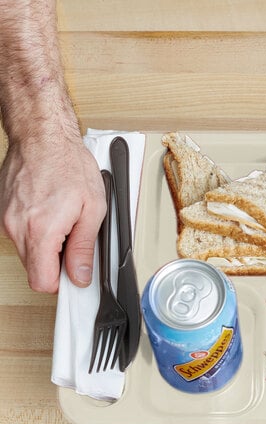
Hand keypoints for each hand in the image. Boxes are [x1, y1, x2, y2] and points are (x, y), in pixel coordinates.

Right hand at [0, 134, 105, 292]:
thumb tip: (81, 276)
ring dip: (47, 246)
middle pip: (34, 269)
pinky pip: (20, 234)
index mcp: (41, 231)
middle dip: (55, 264)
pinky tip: (50, 213)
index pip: (41, 282)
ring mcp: (6, 219)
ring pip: (27, 252)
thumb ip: (84, 248)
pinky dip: (36, 232)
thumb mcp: (93, 209)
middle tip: (74, 242)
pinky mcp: (3, 212)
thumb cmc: (68, 164)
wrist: (42, 135)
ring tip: (64, 222)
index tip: (73, 276)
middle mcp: (17, 227)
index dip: (60, 283)